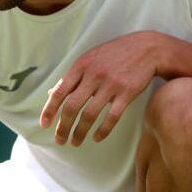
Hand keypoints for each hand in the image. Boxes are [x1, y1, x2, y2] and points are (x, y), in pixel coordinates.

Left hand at [40, 32, 164, 145]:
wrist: (147, 48)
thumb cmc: (115, 54)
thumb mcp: (90, 58)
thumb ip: (72, 76)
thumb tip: (53, 92)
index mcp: (81, 66)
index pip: (60, 91)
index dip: (50, 110)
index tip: (44, 124)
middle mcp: (94, 75)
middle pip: (72, 107)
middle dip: (63, 127)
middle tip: (59, 140)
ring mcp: (111, 84)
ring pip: (89, 115)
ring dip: (80, 132)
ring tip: (75, 142)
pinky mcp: (127, 93)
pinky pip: (112, 117)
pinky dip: (102, 130)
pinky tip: (96, 138)